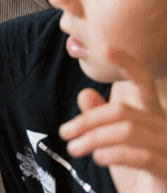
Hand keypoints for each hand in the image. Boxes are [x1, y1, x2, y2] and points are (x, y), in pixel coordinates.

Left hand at [59, 49, 166, 191]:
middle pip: (121, 110)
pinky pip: (140, 155)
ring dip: (93, 138)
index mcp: (152, 114)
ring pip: (127, 130)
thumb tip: (85, 93)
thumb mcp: (113, 143)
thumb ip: (101, 119)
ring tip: (74, 148)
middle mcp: (164, 126)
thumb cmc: (137, 173)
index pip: (142, 81)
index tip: (105, 48)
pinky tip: (98, 158)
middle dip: (88, 120)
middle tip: (65, 132)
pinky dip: (115, 153)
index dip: (126, 63)